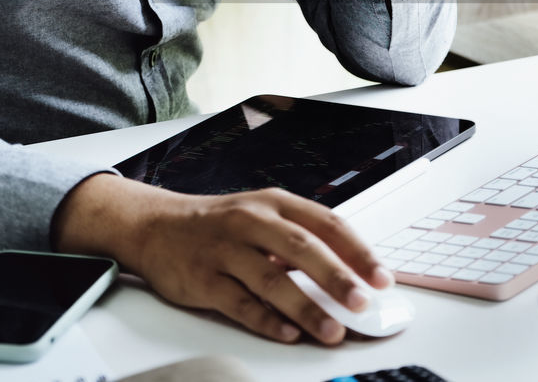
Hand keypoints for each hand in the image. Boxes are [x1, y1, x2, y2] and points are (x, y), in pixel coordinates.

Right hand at [52, 174, 392, 343]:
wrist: (155, 225)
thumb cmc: (219, 223)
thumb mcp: (261, 215)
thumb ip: (301, 240)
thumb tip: (350, 274)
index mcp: (274, 203)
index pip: (326, 223)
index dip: (357, 251)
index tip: (381, 278)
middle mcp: (251, 222)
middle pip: (302, 249)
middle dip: (337, 278)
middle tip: (363, 304)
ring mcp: (225, 250)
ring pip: (272, 280)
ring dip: (305, 308)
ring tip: (331, 331)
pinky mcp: (203, 278)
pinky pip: (239, 303)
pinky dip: (265, 320)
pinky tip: (286, 333)